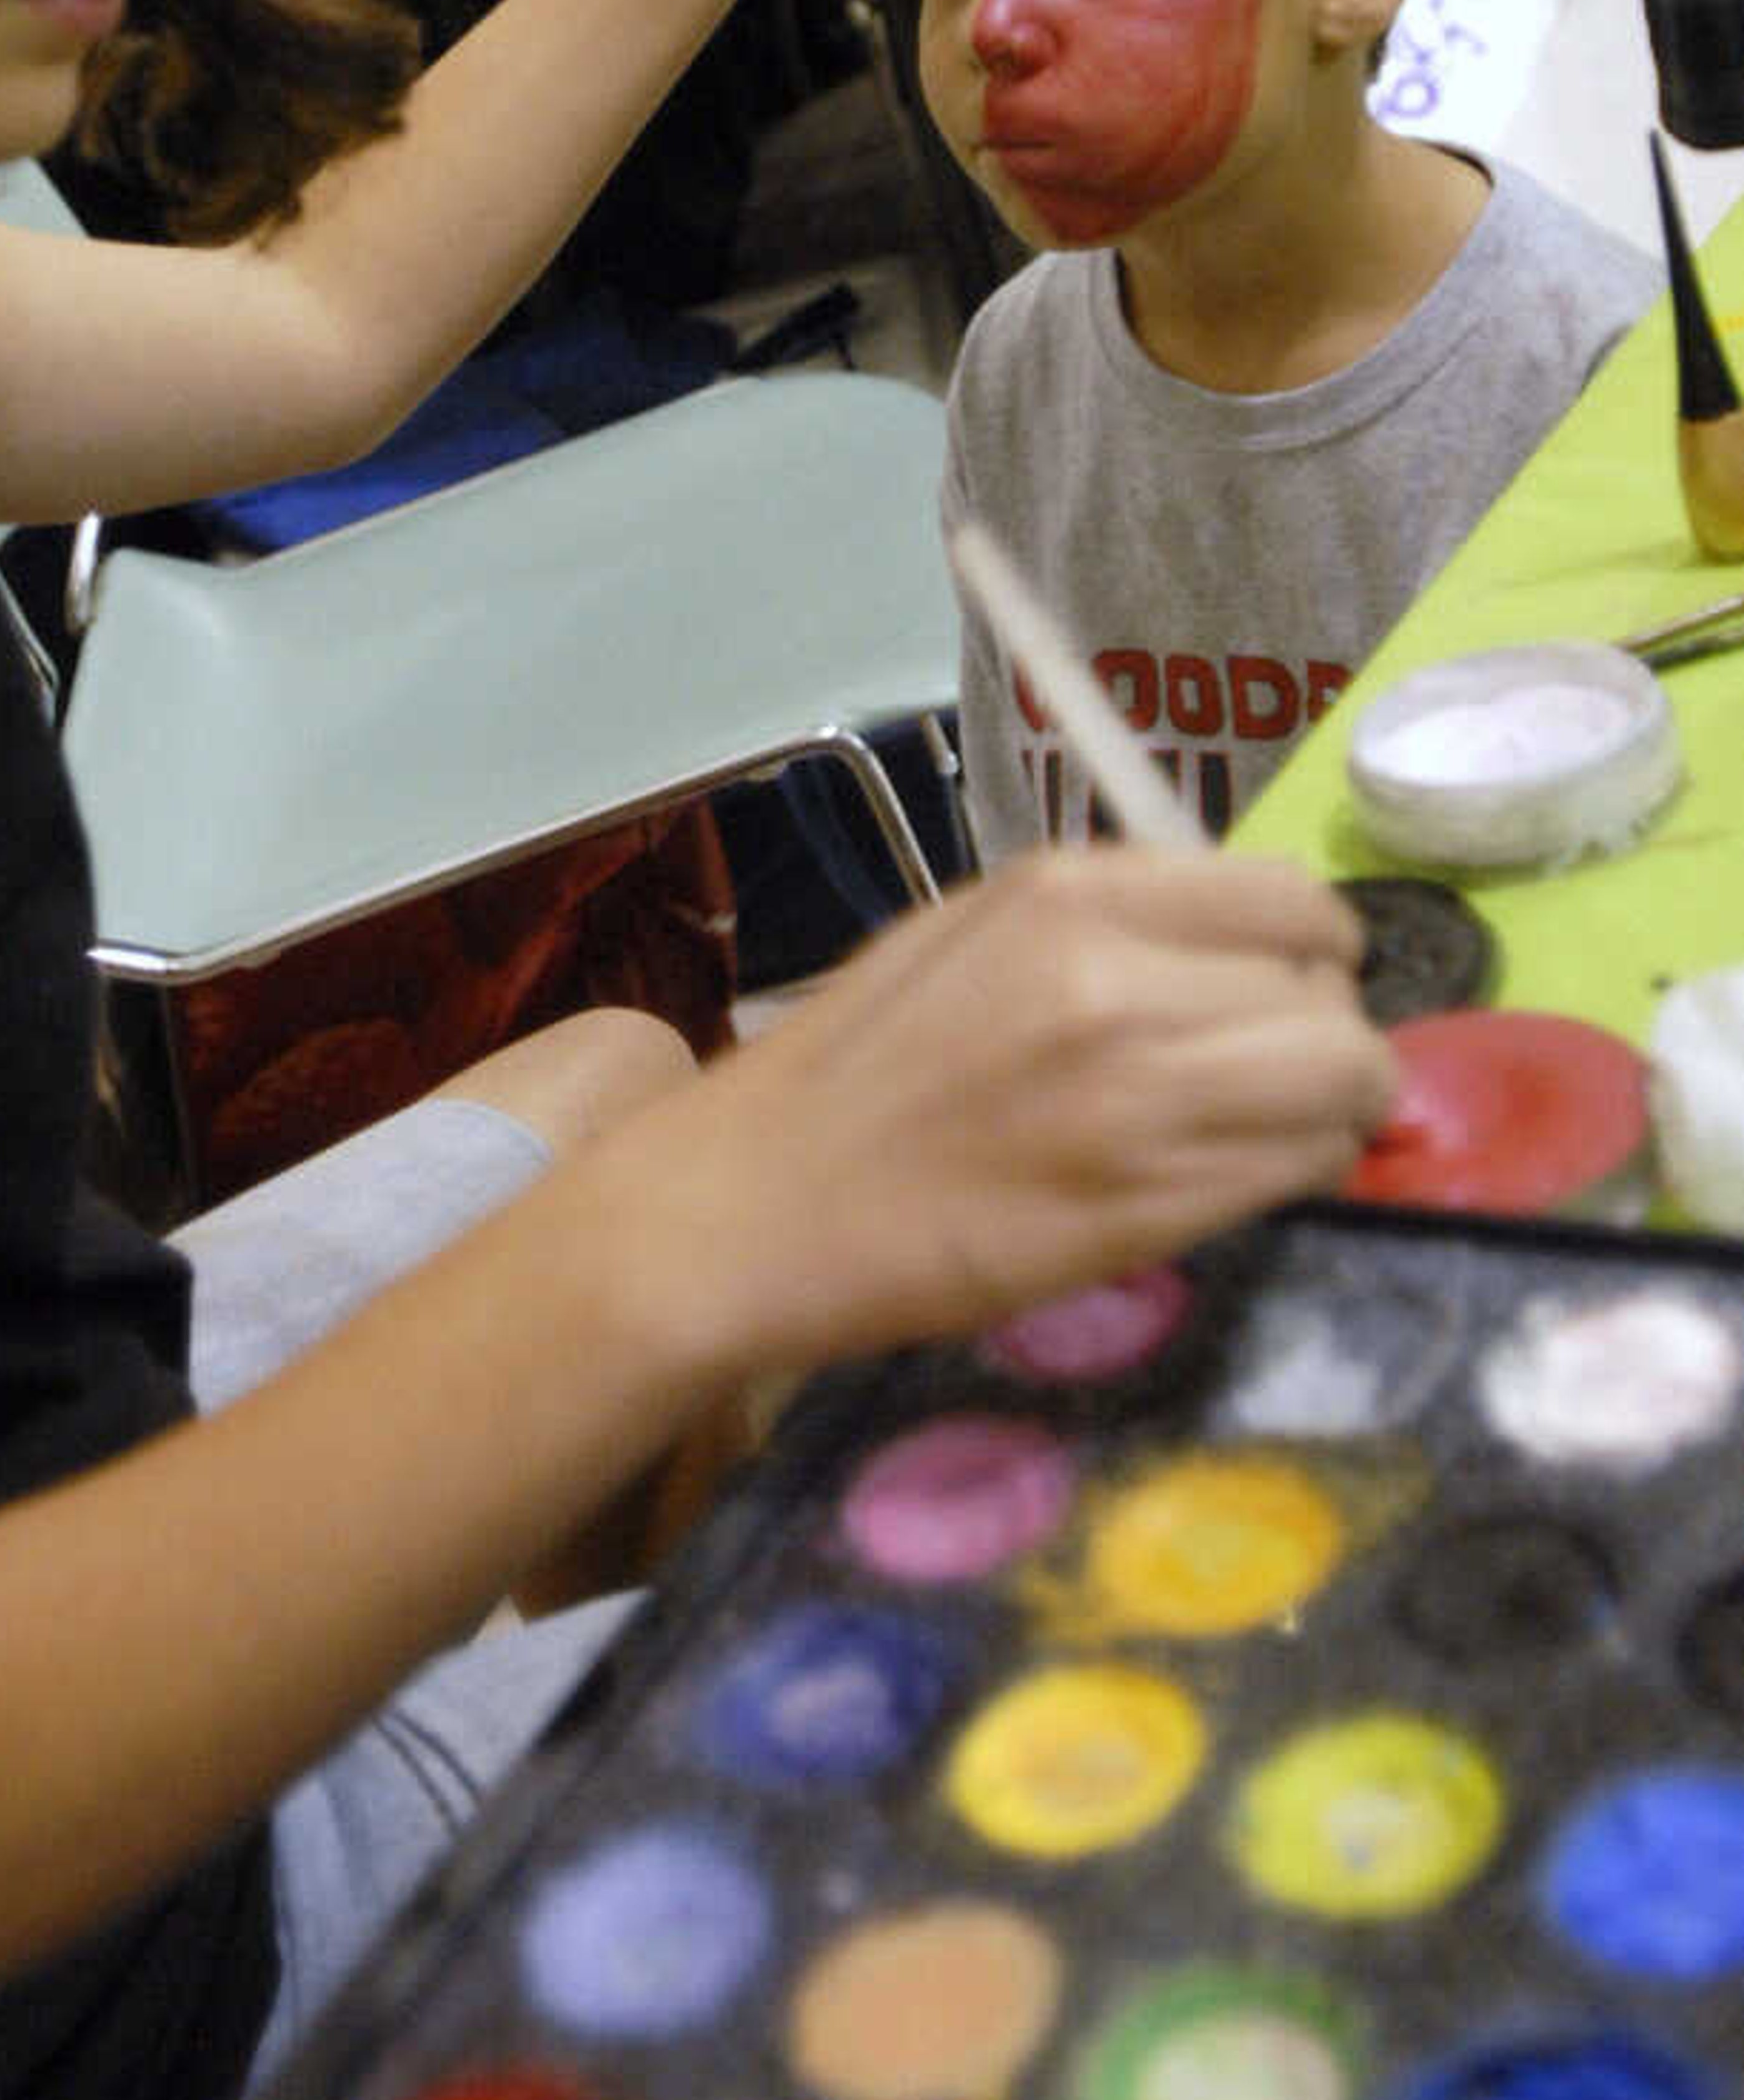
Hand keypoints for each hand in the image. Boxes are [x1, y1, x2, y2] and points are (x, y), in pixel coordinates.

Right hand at [625, 847, 1396, 1383]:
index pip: (1290, 901)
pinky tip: (1234, 1180)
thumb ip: (1112, 927)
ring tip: (1268, 1134)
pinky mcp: (1148, 1204)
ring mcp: (1140, 1095)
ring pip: (1345, 1081)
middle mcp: (1119, 978)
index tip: (1280, 992)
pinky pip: (1301, 1171)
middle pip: (1330, 993)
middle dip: (1323, 1036)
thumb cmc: (855, 1069)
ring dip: (1331, 1110)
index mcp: (1068, 895)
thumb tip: (1247, 949)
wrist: (754, 1205)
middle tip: (1271, 1078)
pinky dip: (1299, 1175)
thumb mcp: (976, 935)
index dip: (1307, 954)